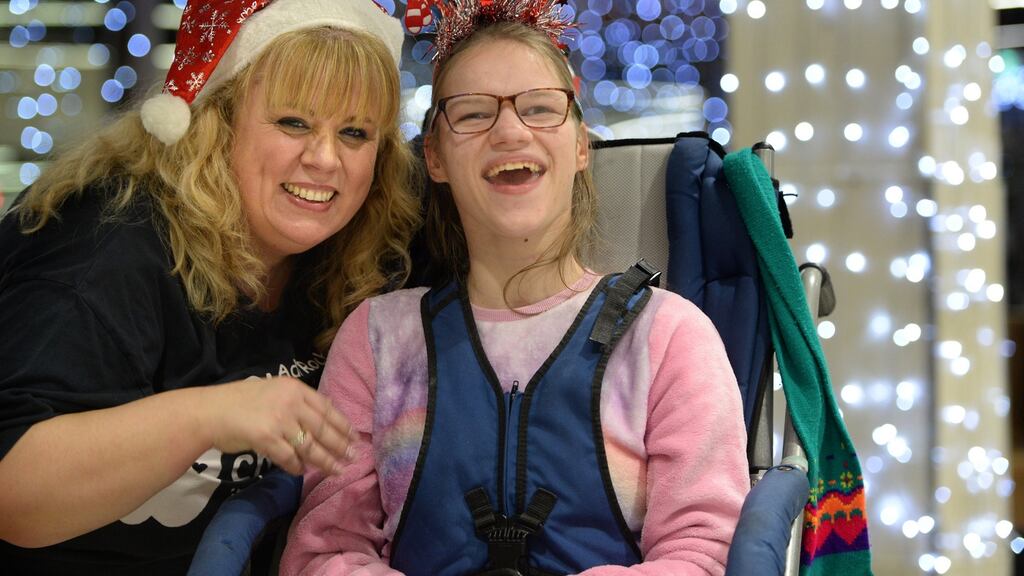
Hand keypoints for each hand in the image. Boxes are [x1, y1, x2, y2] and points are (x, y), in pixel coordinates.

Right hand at [200, 377, 355, 475]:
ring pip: (310, 445)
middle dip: (340, 445)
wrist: (209, 411)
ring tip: (337, 471)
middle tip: (353, 458)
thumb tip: (322, 422)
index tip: (355, 437)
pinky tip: (301, 471)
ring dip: (325, 461)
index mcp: (294, 388)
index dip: (342, 424)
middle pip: (323, 428)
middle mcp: (290, 402)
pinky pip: (289, 457)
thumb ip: (296, 403)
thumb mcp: (273, 392)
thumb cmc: (239, 403)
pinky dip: (296, 466)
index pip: (327, 408)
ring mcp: (279, 419)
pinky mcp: (266, 437)